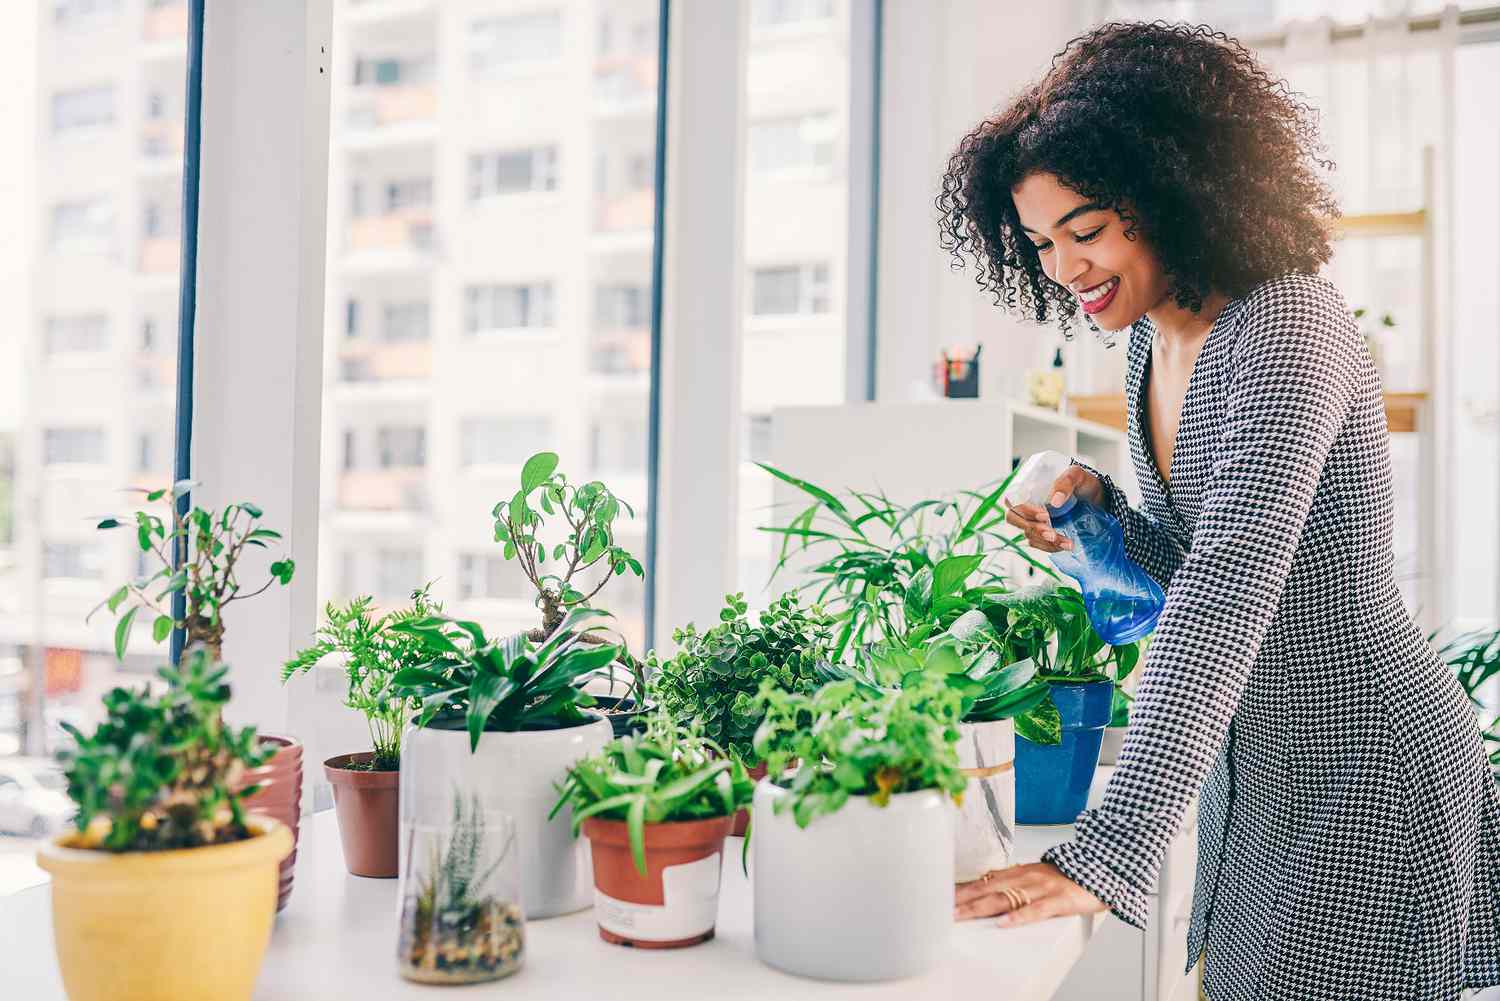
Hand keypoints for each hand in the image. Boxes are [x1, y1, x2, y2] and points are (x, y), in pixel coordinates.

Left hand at [954, 862, 1107, 927]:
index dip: (962, 889)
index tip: (941, 896)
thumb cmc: (1065, 876)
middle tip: (943, 908)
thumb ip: (1011, 881)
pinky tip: (1004, 923)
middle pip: (988, 889)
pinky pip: (1036, 909)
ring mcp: (1041, 887)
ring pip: (1006, 898)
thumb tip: (984, 887)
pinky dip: (1019, 916)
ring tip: (961, 915)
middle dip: (963, 900)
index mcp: (1019, 872)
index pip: (983, 880)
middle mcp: (1026, 877)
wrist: (1101, 869)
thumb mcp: (1034, 875)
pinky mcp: (1059, 899)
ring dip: (980, 907)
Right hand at [1003, 465, 1102, 552]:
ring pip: (1028, 534)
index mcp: (1029, 487)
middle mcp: (1026, 505)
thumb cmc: (1083, 483)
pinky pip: (1038, 543)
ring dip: (1045, 541)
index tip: (1045, 515)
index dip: (1023, 510)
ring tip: (1067, 543)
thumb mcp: (1077, 475)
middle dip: (1033, 529)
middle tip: (1053, 534)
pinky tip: (1065, 545)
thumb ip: (1066, 482)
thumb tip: (1055, 501)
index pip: (1013, 500)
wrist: (1097, 498)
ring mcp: (1033, 520)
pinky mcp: (1041, 533)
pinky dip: (1050, 547)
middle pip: (1014, 520)